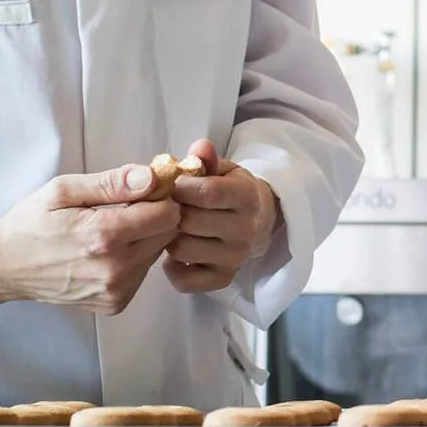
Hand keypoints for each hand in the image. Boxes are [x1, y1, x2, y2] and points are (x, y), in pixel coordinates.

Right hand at [0, 163, 181, 311]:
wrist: (3, 267)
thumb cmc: (31, 223)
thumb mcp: (63, 190)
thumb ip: (111, 183)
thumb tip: (152, 177)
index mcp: (104, 235)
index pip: (168, 213)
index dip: (160, 196)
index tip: (143, 189)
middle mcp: (115, 269)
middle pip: (167, 234)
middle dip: (155, 216)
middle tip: (126, 207)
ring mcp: (116, 291)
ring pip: (157, 254)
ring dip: (145, 238)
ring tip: (112, 229)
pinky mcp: (114, 304)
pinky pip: (142, 273)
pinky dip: (133, 259)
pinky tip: (106, 251)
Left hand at [162, 139, 280, 294]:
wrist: (257, 221)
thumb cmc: (230, 191)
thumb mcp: (222, 169)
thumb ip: (207, 159)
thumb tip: (200, 147)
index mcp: (247, 197)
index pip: (207, 193)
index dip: (181, 187)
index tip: (175, 185)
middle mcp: (245, 230)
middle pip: (189, 222)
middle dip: (172, 212)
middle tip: (170, 207)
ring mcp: (235, 258)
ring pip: (181, 249)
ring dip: (169, 238)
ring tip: (174, 228)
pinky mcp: (223, 279)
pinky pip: (183, 279)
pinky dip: (172, 267)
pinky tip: (178, 252)